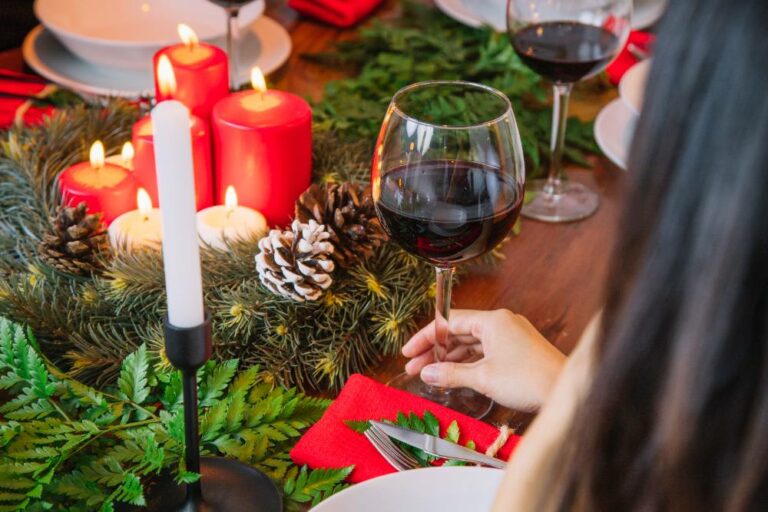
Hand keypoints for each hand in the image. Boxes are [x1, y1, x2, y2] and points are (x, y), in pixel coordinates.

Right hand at [402, 309, 565, 411]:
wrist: (566, 391)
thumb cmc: (528, 380)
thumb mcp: (483, 377)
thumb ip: (451, 373)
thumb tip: (426, 374)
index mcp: (493, 321)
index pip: (450, 322)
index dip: (426, 337)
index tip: (408, 352)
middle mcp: (502, 323)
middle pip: (459, 332)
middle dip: (435, 350)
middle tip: (413, 367)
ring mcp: (511, 337)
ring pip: (471, 344)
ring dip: (450, 358)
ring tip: (429, 375)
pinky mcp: (517, 351)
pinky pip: (484, 352)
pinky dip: (468, 363)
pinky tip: (454, 375)